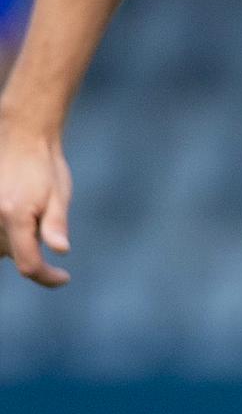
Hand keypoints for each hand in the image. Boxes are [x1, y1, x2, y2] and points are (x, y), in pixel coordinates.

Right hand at [0, 118, 72, 287]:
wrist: (22, 136)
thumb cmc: (44, 165)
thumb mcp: (58, 195)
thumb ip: (55, 226)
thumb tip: (61, 250)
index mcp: (15, 216)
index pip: (28, 264)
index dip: (46, 278)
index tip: (63, 278)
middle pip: (11, 255)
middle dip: (31, 248)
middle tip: (44, 219)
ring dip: (14, 240)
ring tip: (29, 210)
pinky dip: (4, 231)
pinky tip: (15, 210)